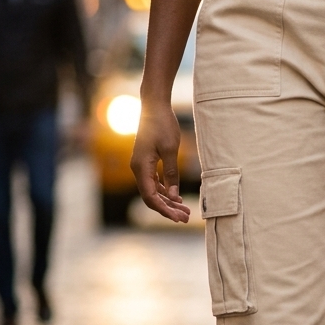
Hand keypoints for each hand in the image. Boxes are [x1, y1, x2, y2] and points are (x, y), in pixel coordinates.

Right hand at [131, 102, 189, 223]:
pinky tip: (176, 197)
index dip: (164, 210)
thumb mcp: (170, 150)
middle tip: (186, 217)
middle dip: (168, 209)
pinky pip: (154, 182)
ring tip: (185, 210)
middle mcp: (137, 169)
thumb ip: (171, 174)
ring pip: (153, 190)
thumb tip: (173, 196)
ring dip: (168, 201)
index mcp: (141, 168)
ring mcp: (141, 166)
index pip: (150, 197)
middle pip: (151, 197)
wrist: (154, 106)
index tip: (178, 218)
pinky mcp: (146, 162)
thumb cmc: (162, 125)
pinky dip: (165, 190)